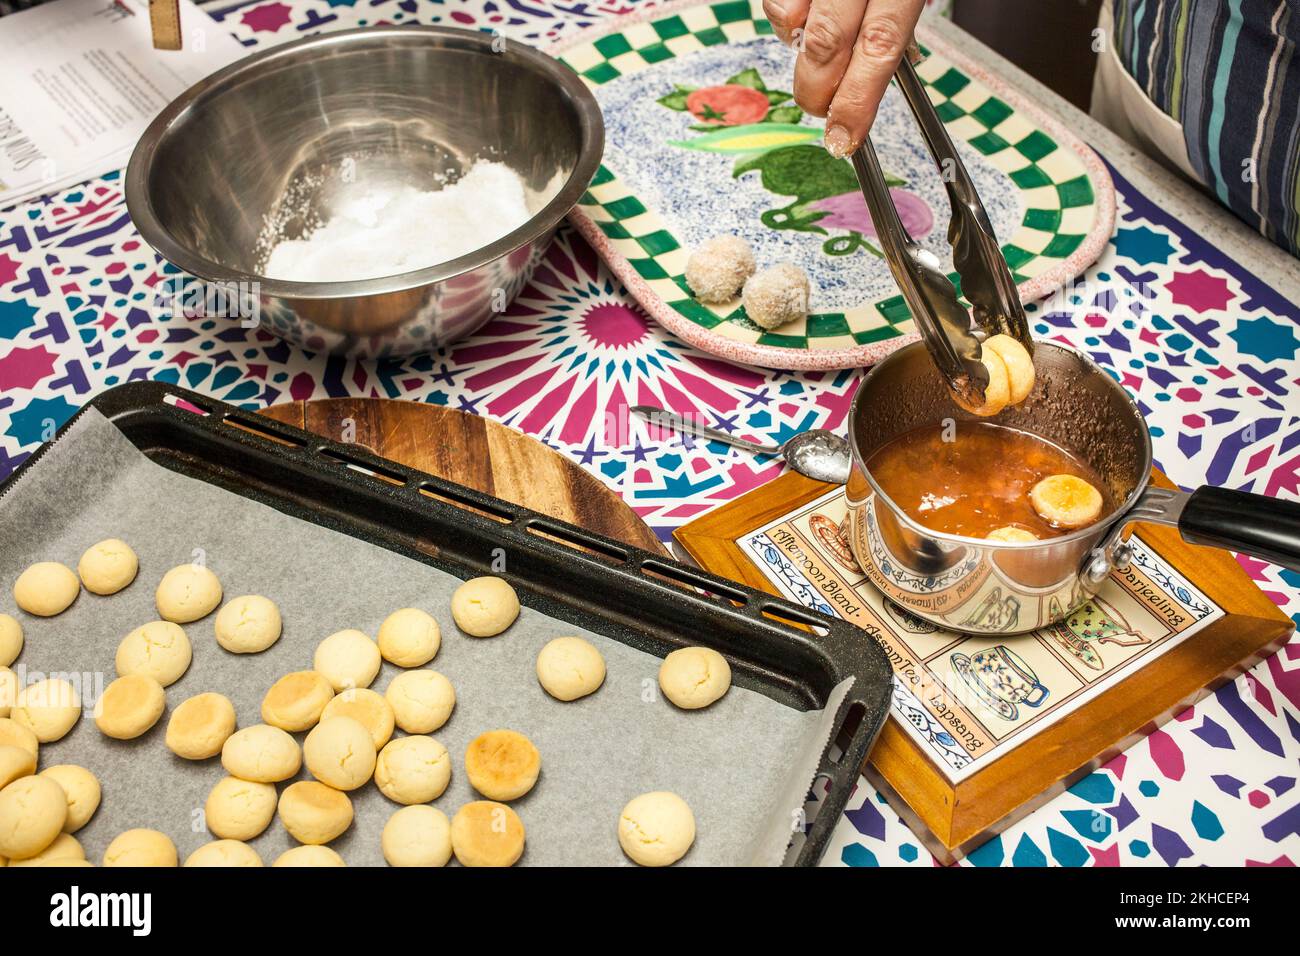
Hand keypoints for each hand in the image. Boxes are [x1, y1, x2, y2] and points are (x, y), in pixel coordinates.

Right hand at [764, 0, 925, 156]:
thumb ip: (890, 30)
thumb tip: (862, 95)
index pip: (879, 46)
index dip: (857, 100)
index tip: (843, 141)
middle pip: (826, 43)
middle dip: (818, 91)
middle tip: (822, 108)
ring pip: (790, 22)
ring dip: (801, 50)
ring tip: (819, 45)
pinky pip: (776, 4)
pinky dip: (787, 20)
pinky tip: (808, 16)